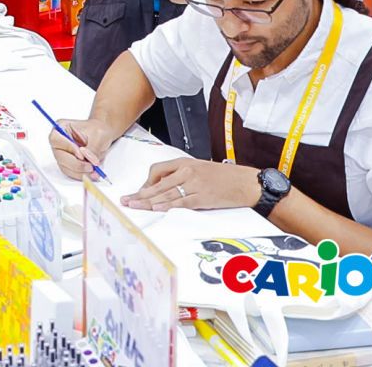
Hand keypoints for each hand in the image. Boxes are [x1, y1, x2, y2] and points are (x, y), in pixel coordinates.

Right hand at [47, 117, 112, 179]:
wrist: (102, 136)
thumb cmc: (97, 130)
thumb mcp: (98, 135)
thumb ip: (92, 148)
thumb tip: (88, 159)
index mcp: (61, 128)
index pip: (56, 139)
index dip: (68, 148)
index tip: (81, 155)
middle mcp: (59, 142)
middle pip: (60, 156)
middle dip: (76, 164)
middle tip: (90, 166)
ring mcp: (62, 154)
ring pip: (65, 167)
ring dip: (80, 172)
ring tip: (94, 171)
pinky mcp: (68, 164)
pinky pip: (72, 173)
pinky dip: (82, 175)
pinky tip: (92, 174)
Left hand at [123, 157, 266, 212]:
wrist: (246, 182)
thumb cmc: (225, 177)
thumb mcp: (200, 170)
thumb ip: (182, 176)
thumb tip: (164, 188)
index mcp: (185, 163)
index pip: (157, 170)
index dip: (145, 183)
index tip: (138, 192)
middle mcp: (187, 171)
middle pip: (158, 184)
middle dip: (140, 194)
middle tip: (126, 201)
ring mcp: (195, 184)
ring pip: (166, 193)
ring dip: (148, 202)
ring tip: (135, 206)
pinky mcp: (203, 196)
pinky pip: (181, 201)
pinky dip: (168, 205)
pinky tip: (157, 208)